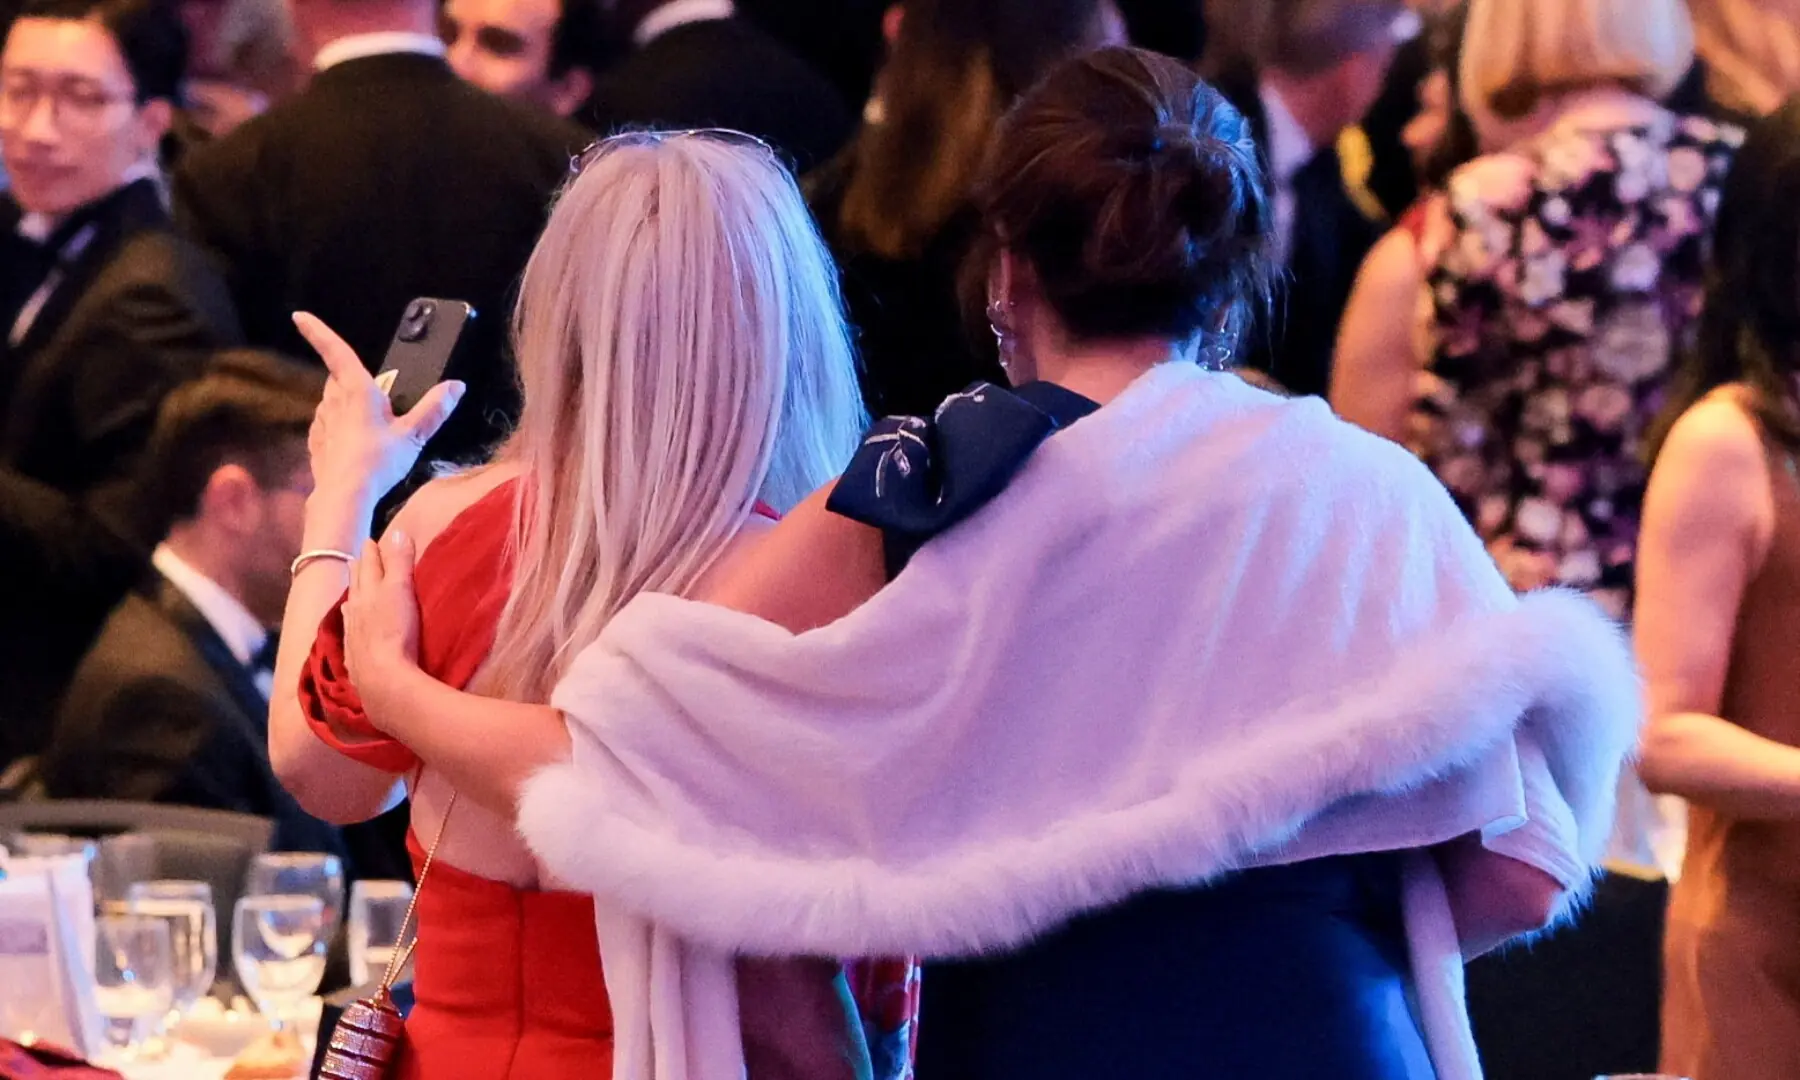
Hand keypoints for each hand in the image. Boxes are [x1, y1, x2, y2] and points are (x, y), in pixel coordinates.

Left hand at [295, 311, 465, 511]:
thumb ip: (434, 409)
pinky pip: (326, 425)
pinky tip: (352, 442)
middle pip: (337, 378)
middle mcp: (334, 402)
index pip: (336, 353)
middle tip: (374, 390)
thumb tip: (457, 386)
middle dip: (349, 377)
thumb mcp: (413, 435)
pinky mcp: (317, 443)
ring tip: (368, 419)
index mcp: (357, 391)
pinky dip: (337, 426)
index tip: (299, 316)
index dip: (317, 332)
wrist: (344, 497)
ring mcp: (321, 423)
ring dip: (344, 402)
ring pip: (330, 401)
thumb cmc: (378, 461)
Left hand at [343, 531, 423, 735]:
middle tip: (358, 558)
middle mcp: (356, 612)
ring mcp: (354, 637)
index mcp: (368, 593)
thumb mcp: (401, 590)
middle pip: (357, 586)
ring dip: (353, 598)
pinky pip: (350, 637)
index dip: (372, 553)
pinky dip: (351, 628)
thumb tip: (397, 531)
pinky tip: (350, 632)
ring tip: (351, 593)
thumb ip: (399, 562)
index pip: (369, 566)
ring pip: (351, 611)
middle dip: (359, 571)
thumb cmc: (395, 632)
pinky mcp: (357, 660)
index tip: (372, 541)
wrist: (383, 680)